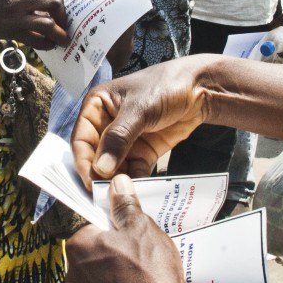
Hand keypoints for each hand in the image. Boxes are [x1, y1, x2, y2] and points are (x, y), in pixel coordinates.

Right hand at [0, 0, 80, 48]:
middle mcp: (14, 0)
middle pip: (51, 0)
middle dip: (64, 9)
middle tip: (65, 16)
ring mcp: (13, 18)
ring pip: (46, 22)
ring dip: (59, 30)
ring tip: (63, 35)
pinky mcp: (10, 33)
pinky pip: (35, 40)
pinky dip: (46, 44)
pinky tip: (49, 44)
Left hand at [65, 175, 194, 282]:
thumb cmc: (150, 271)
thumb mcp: (141, 227)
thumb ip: (125, 204)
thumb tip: (117, 183)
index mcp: (78, 247)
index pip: (89, 224)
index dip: (111, 223)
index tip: (130, 228)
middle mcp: (73, 274)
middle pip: (94, 250)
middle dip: (114, 247)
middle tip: (141, 248)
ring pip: (101, 274)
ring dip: (117, 270)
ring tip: (144, 270)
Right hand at [72, 56, 212, 181]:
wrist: (200, 89)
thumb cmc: (166, 86)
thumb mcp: (139, 109)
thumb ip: (118, 138)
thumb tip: (101, 168)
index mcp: (97, 106)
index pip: (81, 139)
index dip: (84, 162)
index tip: (90, 183)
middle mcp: (106, 124)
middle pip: (95, 157)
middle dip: (101, 175)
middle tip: (106, 195)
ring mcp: (124, 140)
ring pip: (113, 167)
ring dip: (118, 181)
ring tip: (125, 194)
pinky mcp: (142, 151)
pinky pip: (133, 170)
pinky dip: (136, 180)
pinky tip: (140, 189)